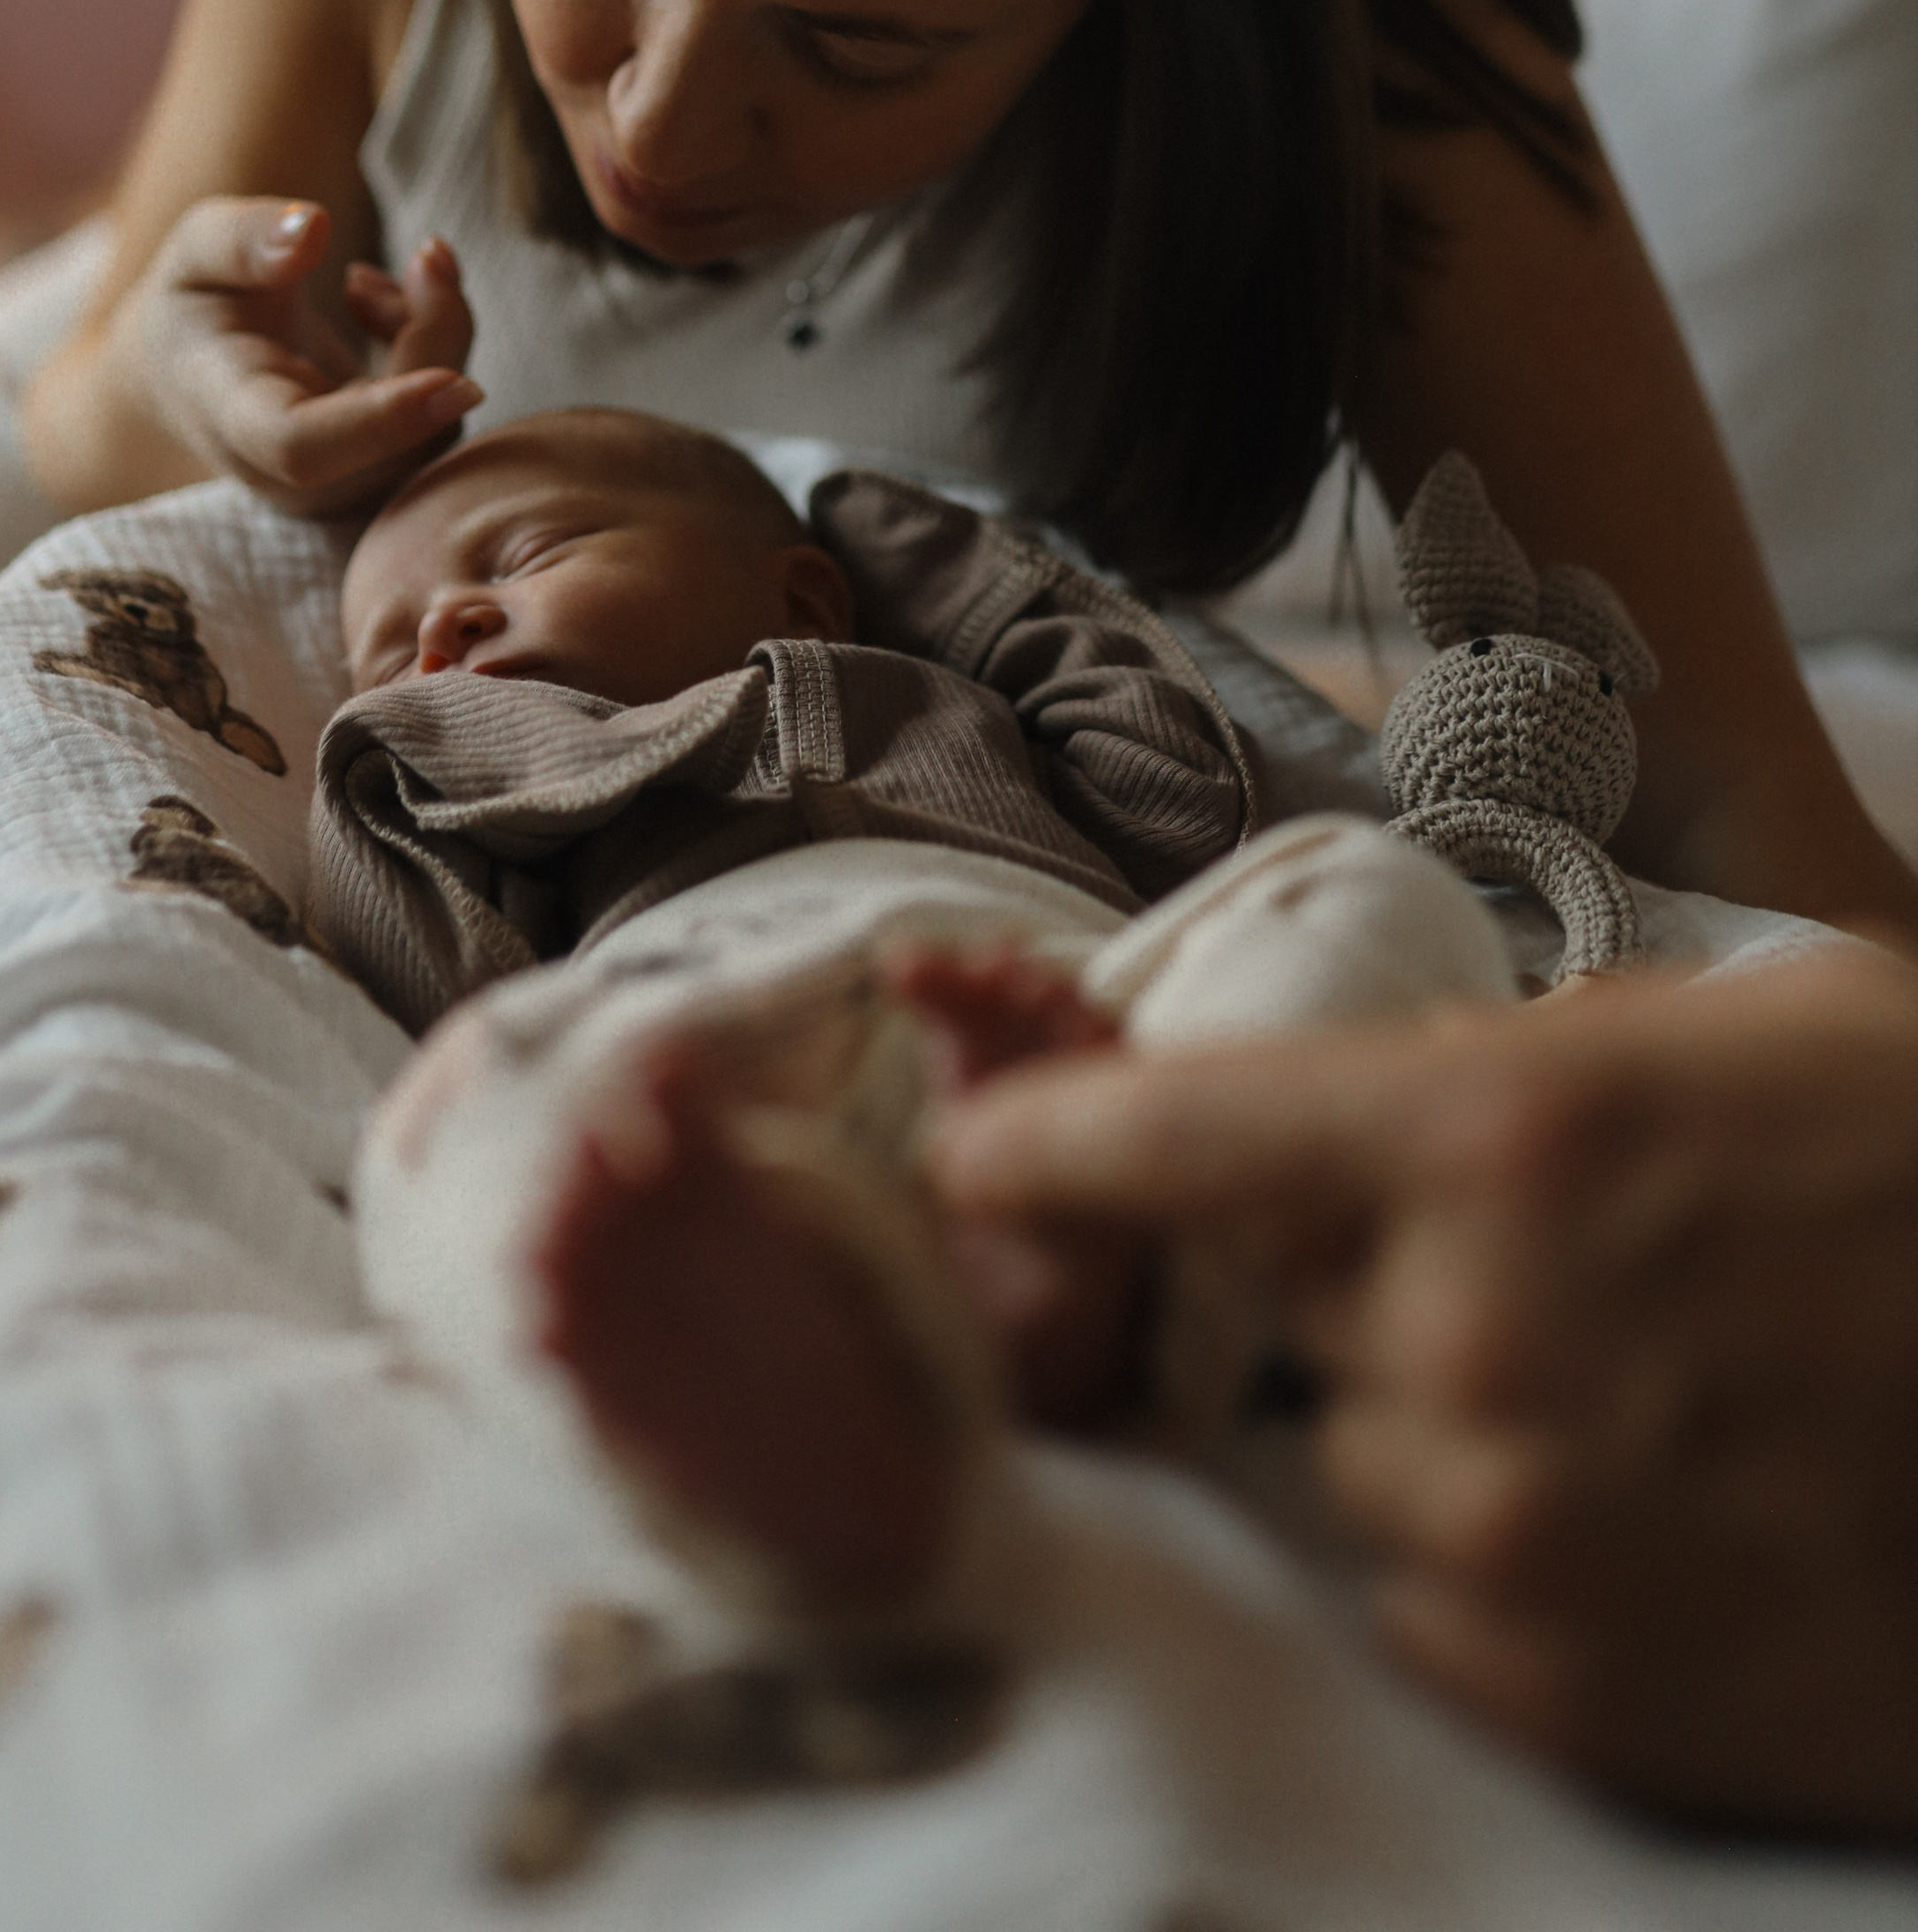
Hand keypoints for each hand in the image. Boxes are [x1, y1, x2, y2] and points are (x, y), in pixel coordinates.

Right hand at [117, 203, 481, 516]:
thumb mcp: (194, 250)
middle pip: (397, 442)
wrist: (190, 368)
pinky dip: (435, 349)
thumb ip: (243, 238)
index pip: (302, 444)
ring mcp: (334, 484)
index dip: (379, 421)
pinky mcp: (374, 471)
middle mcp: (284, 470)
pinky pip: (439, 424)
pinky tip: (382, 306)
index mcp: (229, 415)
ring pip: (434, 432)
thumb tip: (313, 228)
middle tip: (429, 251)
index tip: (451, 382)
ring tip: (368, 279)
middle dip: (438, 337)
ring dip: (434, 333)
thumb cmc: (194, 303)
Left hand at [929, 953, 1917, 1838]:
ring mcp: (1522, 1537)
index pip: (1167, 1138)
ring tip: (1653, 1387)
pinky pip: (1446, 1605)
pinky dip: (1513, 1556)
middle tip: (1547, 1258)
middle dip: (1355, 1281)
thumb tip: (1372, 1114)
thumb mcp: (1754, 1023)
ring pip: (1362, 1468)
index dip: (1041, 1148)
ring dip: (1447, 1424)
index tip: (962, 1162)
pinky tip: (1677, 1502)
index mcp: (1495, 1132)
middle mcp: (1469, 1343)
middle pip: (1274, 1317)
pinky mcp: (1587, 1692)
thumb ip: (1530, 1064)